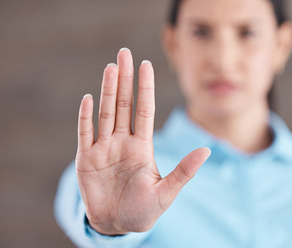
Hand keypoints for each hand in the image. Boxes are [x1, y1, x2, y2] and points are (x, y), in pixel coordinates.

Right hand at [75, 48, 210, 234]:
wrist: (116, 226)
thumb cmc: (143, 211)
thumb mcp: (166, 192)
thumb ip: (184, 171)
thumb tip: (207, 151)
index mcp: (142, 147)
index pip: (145, 110)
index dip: (145, 88)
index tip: (147, 65)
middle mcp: (123, 142)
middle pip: (124, 104)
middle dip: (124, 79)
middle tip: (125, 53)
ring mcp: (103, 148)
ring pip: (105, 113)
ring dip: (107, 90)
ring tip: (110, 67)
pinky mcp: (86, 159)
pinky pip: (84, 133)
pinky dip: (85, 117)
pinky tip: (89, 98)